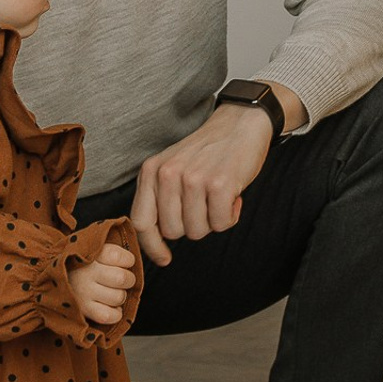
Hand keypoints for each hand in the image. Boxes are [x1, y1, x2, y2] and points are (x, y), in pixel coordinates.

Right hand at [67, 243, 137, 326]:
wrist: (46, 278)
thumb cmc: (76, 264)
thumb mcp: (87, 247)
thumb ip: (106, 247)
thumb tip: (130, 252)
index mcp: (88, 253)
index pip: (119, 256)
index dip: (128, 260)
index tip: (123, 262)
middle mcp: (85, 273)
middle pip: (122, 278)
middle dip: (128, 279)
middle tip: (120, 279)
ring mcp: (83, 293)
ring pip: (119, 297)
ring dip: (120, 296)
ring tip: (111, 292)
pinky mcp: (83, 310)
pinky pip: (110, 315)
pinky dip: (115, 313)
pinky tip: (109, 306)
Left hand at [130, 104, 271, 266]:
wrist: (241, 123)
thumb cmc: (208, 151)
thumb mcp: (172, 167)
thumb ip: (160, 196)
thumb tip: (156, 241)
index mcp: (151, 171)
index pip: (141, 221)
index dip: (152, 246)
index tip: (164, 258)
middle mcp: (167, 174)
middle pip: (173, 231)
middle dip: (192, 226)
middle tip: (205, 205)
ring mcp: (193, 179)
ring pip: (197, 231)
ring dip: (213, 220)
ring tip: (219, 196)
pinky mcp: (219, 184)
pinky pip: (221, 224)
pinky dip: (230, 216)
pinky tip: (234, 195)